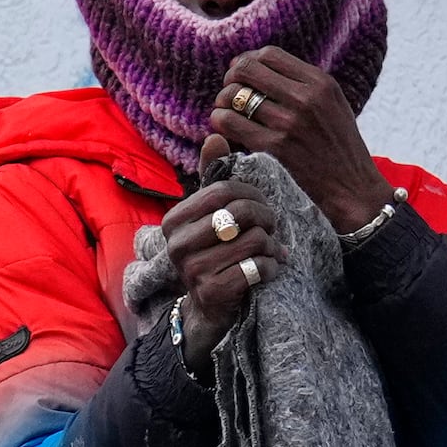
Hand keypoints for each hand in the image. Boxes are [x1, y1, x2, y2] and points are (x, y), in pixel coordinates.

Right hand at [144, 183, 278, 357]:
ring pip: (254, 240)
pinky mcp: (213, 292)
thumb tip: (215, 136)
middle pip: (241, 212)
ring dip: (271, 247)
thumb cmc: (212, 256)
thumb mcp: (208, 218)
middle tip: (272, 229)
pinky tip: (267, 270)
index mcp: (174, 220)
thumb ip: (211, 179)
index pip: (223, 191)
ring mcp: (193, 270)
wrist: (206, 311)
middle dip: (266, 218)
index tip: (263, 208)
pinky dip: (271, 268)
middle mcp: (177, 244)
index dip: (253, 195)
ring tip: (270, 252)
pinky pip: (257, 268)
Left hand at [191, 48, 388, 235]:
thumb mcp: (333, 106)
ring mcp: (289, 123)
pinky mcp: (274, 148)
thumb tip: (262, 68)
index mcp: (321, 84)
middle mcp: (305, 98)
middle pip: (247, 69)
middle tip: (230, 92)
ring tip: (226, 112)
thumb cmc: (340, 150)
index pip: (269, 54)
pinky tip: (225, 128)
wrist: (353, 191)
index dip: (248, 61)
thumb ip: (305, 86)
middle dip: (232, 78)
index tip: (242, 75)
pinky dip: (220, 122)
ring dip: (223, 102)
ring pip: (234, 96)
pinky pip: (229, 122)